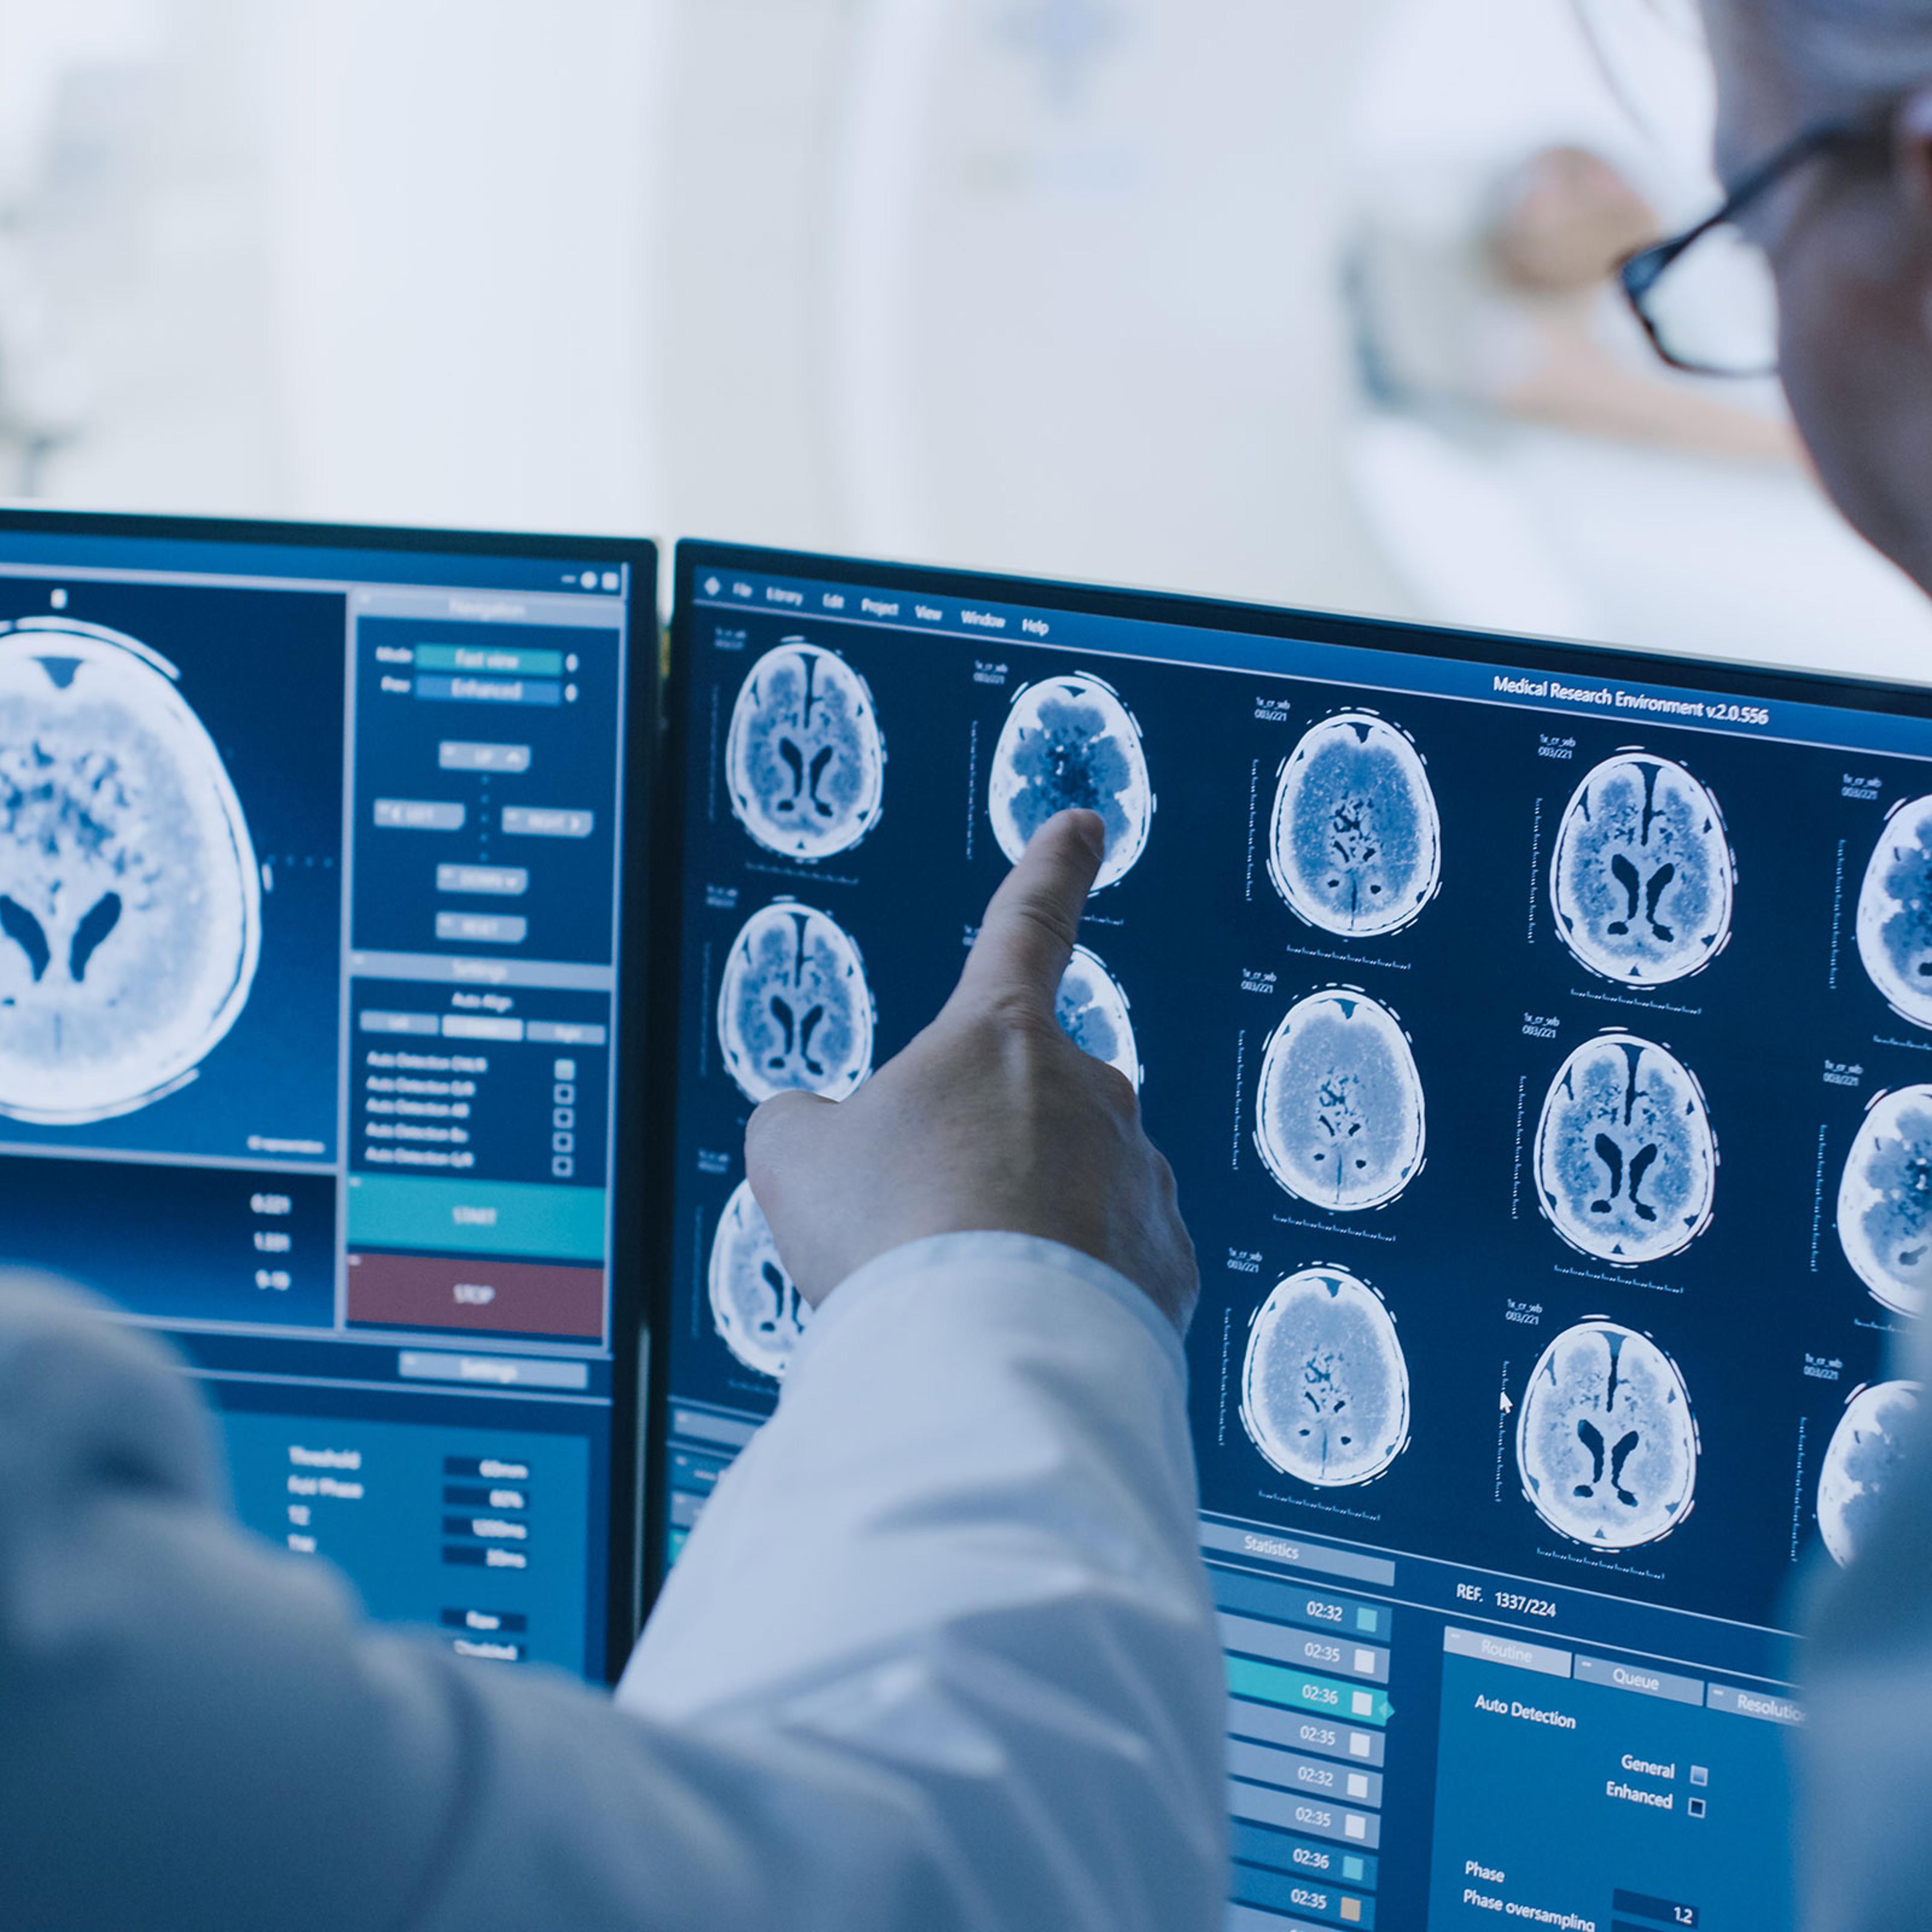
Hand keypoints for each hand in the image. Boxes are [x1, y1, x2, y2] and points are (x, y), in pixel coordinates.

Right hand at [745, 809, 1198, 1332]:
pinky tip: (1018, 1325)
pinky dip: (1067, 1291)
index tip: (1084, 824)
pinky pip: (1110, 1264)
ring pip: (1071, 1191)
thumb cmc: (888, 1235)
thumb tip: (816, 1134)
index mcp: (999, 1035)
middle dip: (978, 1156)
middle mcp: (1090, 1090)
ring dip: (1020, 1229)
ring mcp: (1140, 1176)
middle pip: (1025, 1106)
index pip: (1027, 925)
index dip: (1052, 870)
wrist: (982, 1354)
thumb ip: (802, 1125)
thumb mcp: (795, 1159)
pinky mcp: (1168, 1265)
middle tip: (920, 1228)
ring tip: (963, 1292)